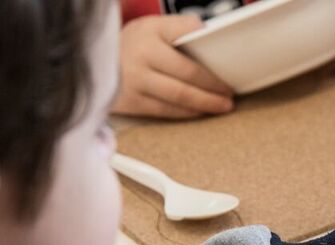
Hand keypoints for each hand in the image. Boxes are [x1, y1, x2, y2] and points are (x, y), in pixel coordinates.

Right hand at [114, 15, 233, 118]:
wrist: (92, 62)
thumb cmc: (135, 46)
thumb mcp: (153, 28)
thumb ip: (179, 29)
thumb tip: (210, 33)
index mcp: (151, 29)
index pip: (186, 32)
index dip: (209, 43)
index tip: (229, 60)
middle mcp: (141, 52)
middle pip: (188, 73)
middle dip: (214, 85)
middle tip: (229, 92)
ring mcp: (134, 78)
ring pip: (179, 96)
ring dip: (206, 103)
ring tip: (223, 105)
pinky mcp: (131, 101)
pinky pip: (167, 111)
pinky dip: (188, 113)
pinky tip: (200, 112)